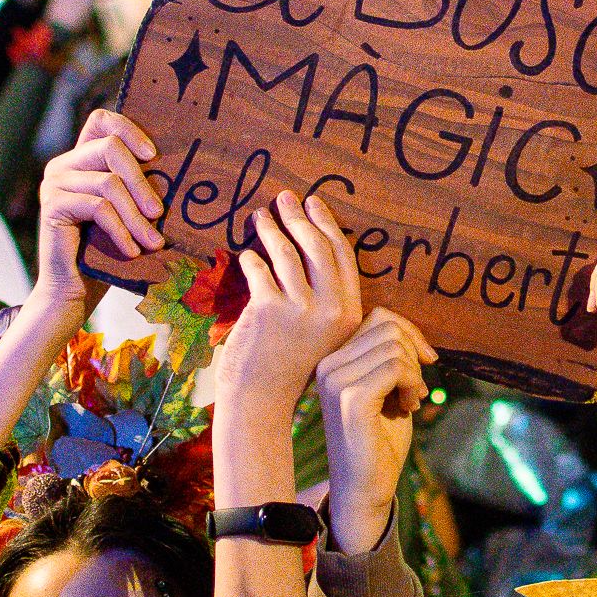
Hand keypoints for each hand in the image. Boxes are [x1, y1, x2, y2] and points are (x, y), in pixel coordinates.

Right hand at [30, 110, 164, 312]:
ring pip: (108, 183)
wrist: (73, 289)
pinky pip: (97, 208)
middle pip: (110, 147)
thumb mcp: (126, 211)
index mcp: (81, 158)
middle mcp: (62, 164)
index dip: (129, 128)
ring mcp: (54, 183)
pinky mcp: (52, 206)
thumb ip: (137, 186)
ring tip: (154, 242)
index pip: (101, 120)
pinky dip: (121, 230)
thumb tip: (181, 170)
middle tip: (160, 214)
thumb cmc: (107, 250)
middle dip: (142, 182)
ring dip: (136, 216)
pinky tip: (132, 250)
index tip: (153, 156)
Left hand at [214, 193, 364, 440]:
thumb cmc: (289, 364)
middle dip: (299, 215)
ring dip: (270, 227)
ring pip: (285, 251)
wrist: (261, 400)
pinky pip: (258, 268)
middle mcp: (331, 309)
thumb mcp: (323, 333)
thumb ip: (327, 297)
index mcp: (349, 312)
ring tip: (260, 215)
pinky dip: (250, 258)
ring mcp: (300, 308)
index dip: (328, 224)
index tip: (315, 204)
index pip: (343, 255)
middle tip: (285, 197)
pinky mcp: (268, 309)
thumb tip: (313, 244)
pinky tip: (247, 254)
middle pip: (316, 246)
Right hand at [316, 309, 434, 552]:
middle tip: (414, 390)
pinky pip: (395, 367)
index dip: (409, 334)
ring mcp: (336, 381)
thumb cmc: (379, 441)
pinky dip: (412, 383)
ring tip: (409, 401)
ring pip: (394, 345)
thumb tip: (408, 330)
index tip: (425, 363)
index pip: (377, 317)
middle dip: (413, 354)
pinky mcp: (351, 399)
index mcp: (332, 360)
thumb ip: (389, 357)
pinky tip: (408, 406)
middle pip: (387, 327)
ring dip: (414, 373)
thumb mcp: (386, 389)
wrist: (365, 489)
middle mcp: (328, 366)